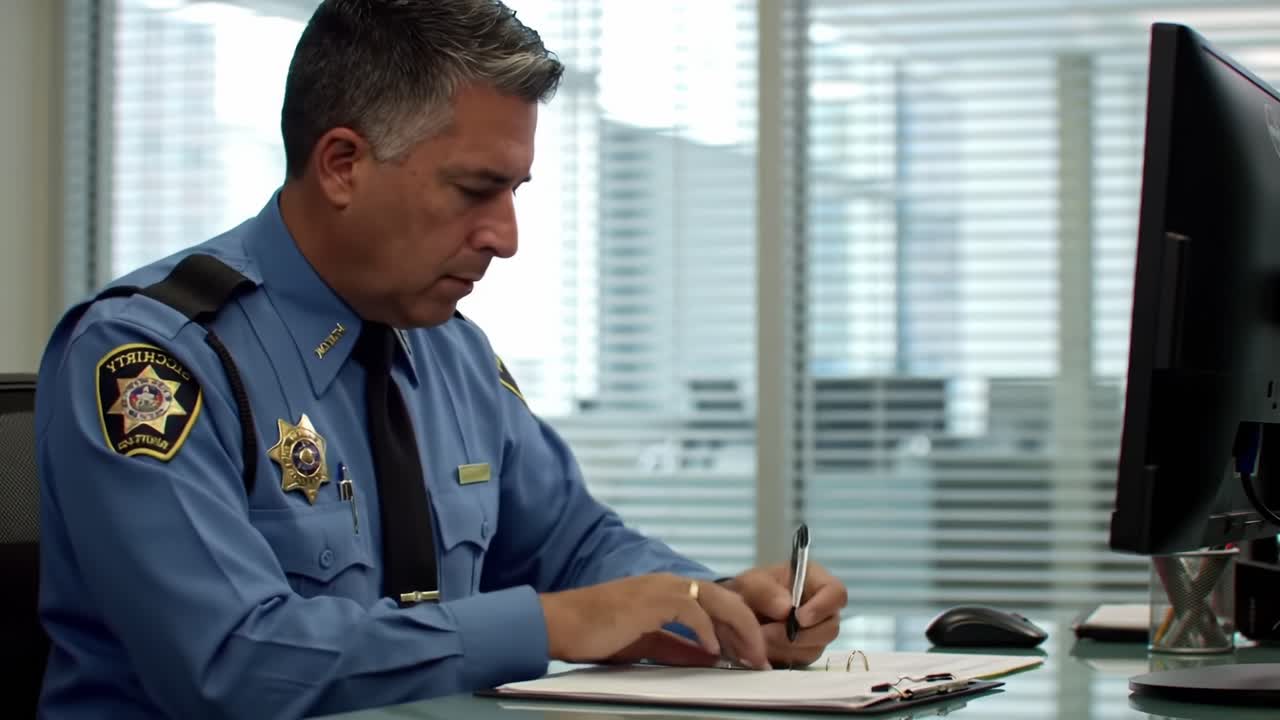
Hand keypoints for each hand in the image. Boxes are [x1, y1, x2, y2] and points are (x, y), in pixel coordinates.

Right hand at [539, 573, 769, 669]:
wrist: (562, 624)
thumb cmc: (597, 632)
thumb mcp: (647, 643)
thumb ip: (678, 647)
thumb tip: (709, 657)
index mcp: (670, 591)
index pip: (719, 605)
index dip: (741, 630)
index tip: (753, 657)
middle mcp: (670, 583)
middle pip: (727, 598)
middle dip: (751, 629)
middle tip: (762, 660)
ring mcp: (661, 588)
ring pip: (716, 599)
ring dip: (739, 629)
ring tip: (750, 656)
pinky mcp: (650, 599)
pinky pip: (690, 609)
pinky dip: (706, 630)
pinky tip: (713, 651)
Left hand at [722, 562, 846, 666]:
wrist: (738, 613)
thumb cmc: (750, 590)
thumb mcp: (750, 584)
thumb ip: (765, 591)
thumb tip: (787, 609)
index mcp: (816, 582)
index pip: (837, 594)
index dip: (822, 608)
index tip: (798, 618)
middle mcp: (823, 609)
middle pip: (830, 628)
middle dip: (799, 635)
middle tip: (768, 633)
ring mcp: (817, 633)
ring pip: (815, 648)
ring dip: (785, 647)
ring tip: (759, 639)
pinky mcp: (806, 652)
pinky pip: (802, 661)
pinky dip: (782, 657)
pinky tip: (763, 648)